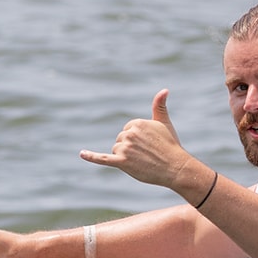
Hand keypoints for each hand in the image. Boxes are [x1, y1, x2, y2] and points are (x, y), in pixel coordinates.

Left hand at [80, 89, 201, 189]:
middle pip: (120, 141)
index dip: (136, 140)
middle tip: (147, 154)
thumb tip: (164, 90)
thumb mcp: (164, 123)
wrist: (175, 167)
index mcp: (136, 123)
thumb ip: (159, 106)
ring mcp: (125, 148)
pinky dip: (91, 157)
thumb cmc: (170, 145)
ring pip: (115, 151)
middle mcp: (129, 134)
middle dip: (130, 149)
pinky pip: (103, 159)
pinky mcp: (122, 163)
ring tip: (142, 161)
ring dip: (125, 157)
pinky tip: (82, 154)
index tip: (149, 144)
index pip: (126, 131)